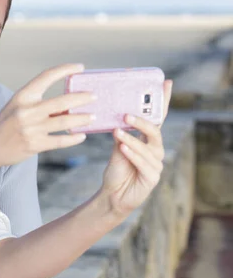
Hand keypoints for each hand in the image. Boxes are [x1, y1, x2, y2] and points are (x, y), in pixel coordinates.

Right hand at [0, 64, 95, 166]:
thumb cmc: (5, 123)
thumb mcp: (17, 105)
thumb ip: (38, 102)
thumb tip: (68, 104)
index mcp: (23, 95)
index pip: (47, 76)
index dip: (66, 69)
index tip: (81, 67)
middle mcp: (27, 110)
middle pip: (63, 101)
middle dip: (82, 98)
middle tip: (94, 97)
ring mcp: (31, 128)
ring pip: (65, 121)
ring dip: (83, 119)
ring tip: (93, 118)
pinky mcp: (35, 145)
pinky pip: (60, 140)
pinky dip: (74, 138)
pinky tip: (81, 136)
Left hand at [101, 80, 173, 216]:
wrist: (112, 194)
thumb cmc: (117, 170)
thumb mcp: (117, 147)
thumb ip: (121, 132)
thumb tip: (118, 115)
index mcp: (148, 141)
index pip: (157, 118)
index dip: (163, 102)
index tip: (165, 82)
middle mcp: (155, 151)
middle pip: (155, 132)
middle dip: (142, 122)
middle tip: (126, 114)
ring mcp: (156, 165)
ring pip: (147, 148)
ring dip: (131, 139)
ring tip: (117, 132)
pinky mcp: (152, 178)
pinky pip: (143, 163)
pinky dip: (132, 154)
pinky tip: (122, 148)